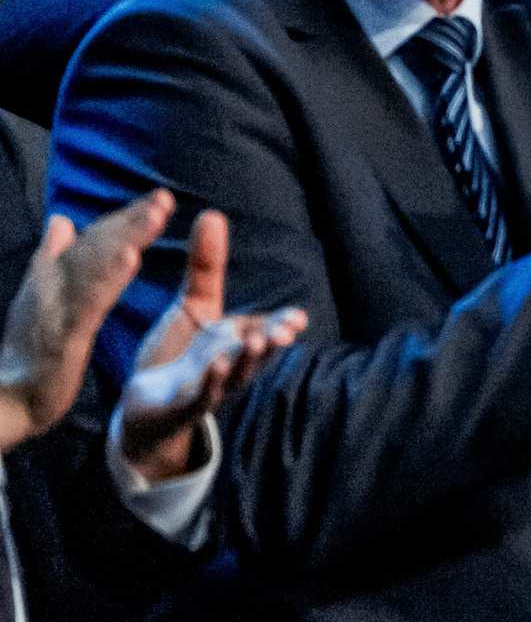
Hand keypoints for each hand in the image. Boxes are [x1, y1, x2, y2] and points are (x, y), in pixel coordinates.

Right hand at [0, 191, 173, 453]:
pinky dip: (107, 279)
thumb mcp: (39, 298)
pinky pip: (87, 303)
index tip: (158, 198)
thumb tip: (61, 222)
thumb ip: (52, 259)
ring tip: (154, 215)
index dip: (124, 219)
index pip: (92, 242)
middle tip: (164, 197)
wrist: (6, 399)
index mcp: (51, 279)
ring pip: (93, 266)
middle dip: (130, 220)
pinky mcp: (61, 337)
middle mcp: (50, 286)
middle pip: (94, 247)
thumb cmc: (28, 349)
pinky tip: (130, 259)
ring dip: (124, 238)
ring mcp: (54, 310)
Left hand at [116, 211, 306, 483]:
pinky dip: (212, 382)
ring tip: (254, 341)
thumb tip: (213, 214)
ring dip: (247, 361)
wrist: (143, 407)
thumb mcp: (194, 305)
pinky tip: (216, 364)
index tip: (295, 318)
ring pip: (237, 375)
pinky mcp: (183, 405)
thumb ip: (206, 265)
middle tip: (286, 331)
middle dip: (273, 343)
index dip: (284, 326)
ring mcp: (210, 388)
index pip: (269, 332)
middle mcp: (232, 365)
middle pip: (260, 354)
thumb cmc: (177, 356)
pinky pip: (203, 396)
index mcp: (238, 341)